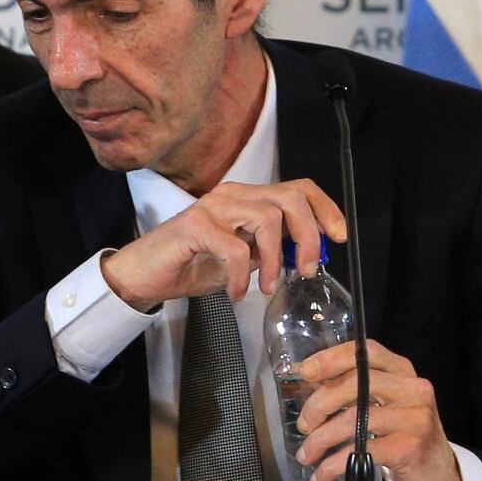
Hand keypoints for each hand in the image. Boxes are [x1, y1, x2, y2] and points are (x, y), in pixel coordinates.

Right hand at [99, 179, 345, 311]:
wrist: (143, 276)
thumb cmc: (190, 266)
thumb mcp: (240, 259)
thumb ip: (268, 250)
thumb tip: (301, 254)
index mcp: (245, 197)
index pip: (297, 188)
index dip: (325, 209)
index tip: (338, 237)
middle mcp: (231, 194)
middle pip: (290, 197)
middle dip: (308, 234)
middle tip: (305, 268)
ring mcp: (212, 207)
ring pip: (267, 217)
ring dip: (274, 259)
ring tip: (266, 286)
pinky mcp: (194, 225)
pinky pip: (235, 249)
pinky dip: (240, 276)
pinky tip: (233, 292)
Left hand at [294, 339, 462, 480]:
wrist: (437, 476)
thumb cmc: (401, 436)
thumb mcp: (382, 405)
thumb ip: (352, 390)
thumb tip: (304, 378)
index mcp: (402, 371)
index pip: (366, 352)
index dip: (332, 358)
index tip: (305, 371)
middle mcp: (413, 389)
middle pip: (355, 383)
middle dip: (319, 404)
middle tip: (304, 425)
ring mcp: (415, 418)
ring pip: (354, 419)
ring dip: (320, 439)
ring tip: (306, 455)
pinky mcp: (411, 448)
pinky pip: (362, 451)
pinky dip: (333, 465)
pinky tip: (321, 476)